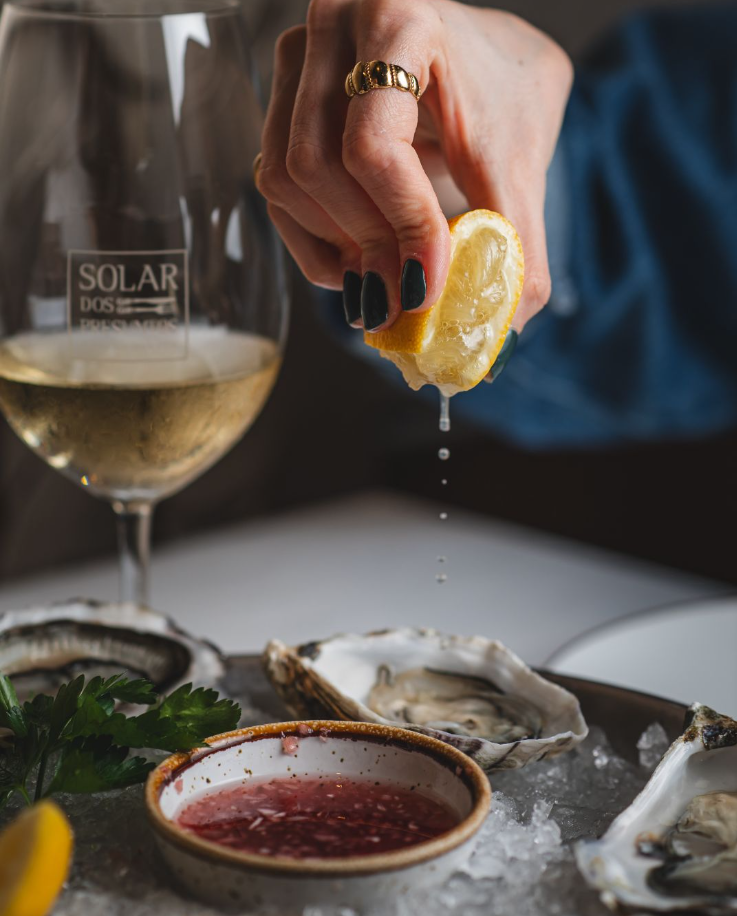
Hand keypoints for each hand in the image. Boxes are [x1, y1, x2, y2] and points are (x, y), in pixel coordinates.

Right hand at [257, 0, 571, 332]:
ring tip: (384, 282)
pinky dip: (312, 239)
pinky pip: (274, 185)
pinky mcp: (285, 104)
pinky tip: (354, 268)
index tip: (428, 284)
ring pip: (285, 179)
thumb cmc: (504, 94)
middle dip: (366, 245)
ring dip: (335, 245)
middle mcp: (333, 28)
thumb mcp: (521, 159)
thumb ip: (514, 241)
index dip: (401, 225)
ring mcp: (300, 64)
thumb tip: (501, 326)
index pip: (373, 142)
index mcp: (398, 19)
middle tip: (405, 298)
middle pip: (317, 166)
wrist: (487, 61)